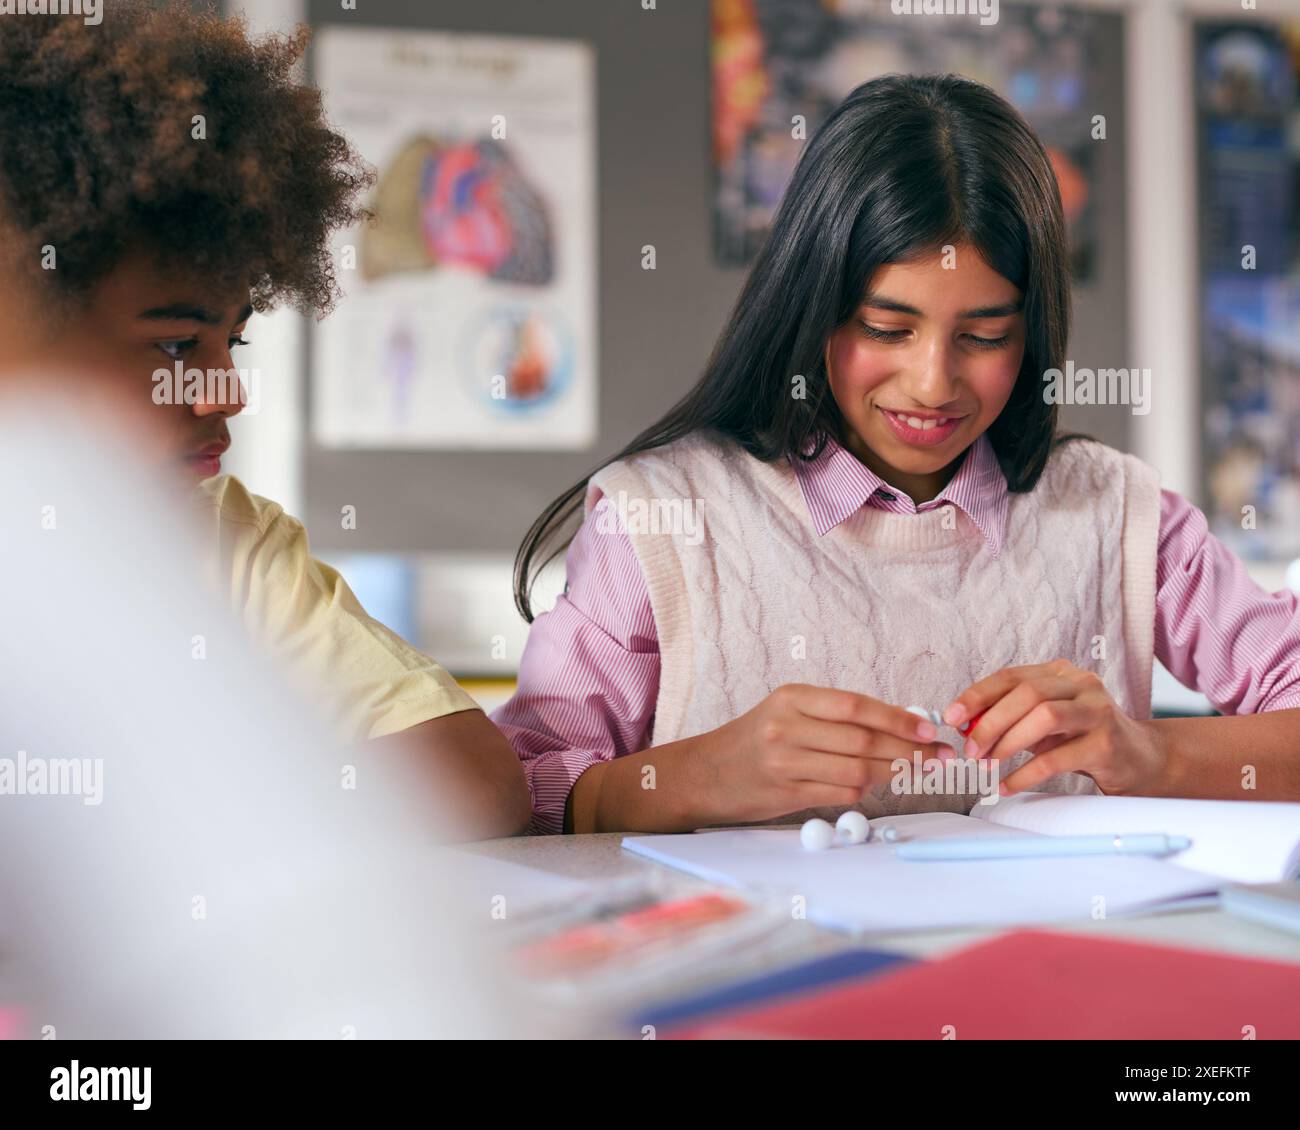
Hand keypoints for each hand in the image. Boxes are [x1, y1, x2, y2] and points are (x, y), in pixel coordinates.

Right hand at [699, 683, 957, 822]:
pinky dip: (865, 790)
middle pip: (862, 740)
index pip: (856, 706)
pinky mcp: (786, 793)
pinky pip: (840, 793)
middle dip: (908, 750)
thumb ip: (834, 716)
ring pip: (856, 770)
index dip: (898, 718)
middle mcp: (786, 728)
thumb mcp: (787, 712)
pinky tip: (879, 784)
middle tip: (938, 756)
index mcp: (791, 698)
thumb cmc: (755, 739)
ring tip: (918, 772)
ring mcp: (785, 763)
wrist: (706, 773)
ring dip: (894, 773)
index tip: (929, 729)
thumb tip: (900, 724)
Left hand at [943, 660, 1166, 796]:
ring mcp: (1098, 711)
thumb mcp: (1045, 722)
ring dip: (1008, 742)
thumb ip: (1011, 717)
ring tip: (987, 765)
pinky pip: (1058, 758)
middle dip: (990, 722)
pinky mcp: (1107, 743)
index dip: (977, 695)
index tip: (951, 716)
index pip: (1011, 676)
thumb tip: (966, 727)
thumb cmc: (1083, 738)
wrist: (1139, 759)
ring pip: (1044, 717)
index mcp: (1061, 672)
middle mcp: (1082, 684)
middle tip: (969, 749)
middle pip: (1027, 693)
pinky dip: (1026, 774)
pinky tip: (1008, 786)